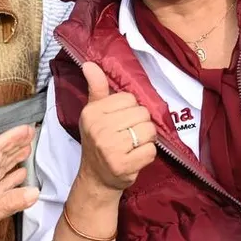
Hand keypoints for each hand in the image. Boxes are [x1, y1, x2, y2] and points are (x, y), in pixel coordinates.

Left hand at [0, 125, 37, 240]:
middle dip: (14, 144)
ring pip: (2, 170)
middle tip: (29, 134)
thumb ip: (11, 202)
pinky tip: (23, 178)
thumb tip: (32, 192)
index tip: (24, 130)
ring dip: (14, 159)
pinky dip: (15, 180)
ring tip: (27, 149)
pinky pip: (5, 187)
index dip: (9, 137)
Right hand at [77, 62, 156, 192]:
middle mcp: (99, 129)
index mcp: (92, 113)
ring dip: (146, 139)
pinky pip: (150, 151)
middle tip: (128, 135)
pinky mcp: (123, 165)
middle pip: (142, 114)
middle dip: (141, 124)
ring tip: (133, 145)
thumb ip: (97, 88)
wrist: (96, 177)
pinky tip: (134, 157)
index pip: (129, 98)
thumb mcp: (94, 113)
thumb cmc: (98, 141)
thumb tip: (90, 64)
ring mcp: (110, 148)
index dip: (130, 109)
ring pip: (149, 131)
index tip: (120, 121)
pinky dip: (147, 154)